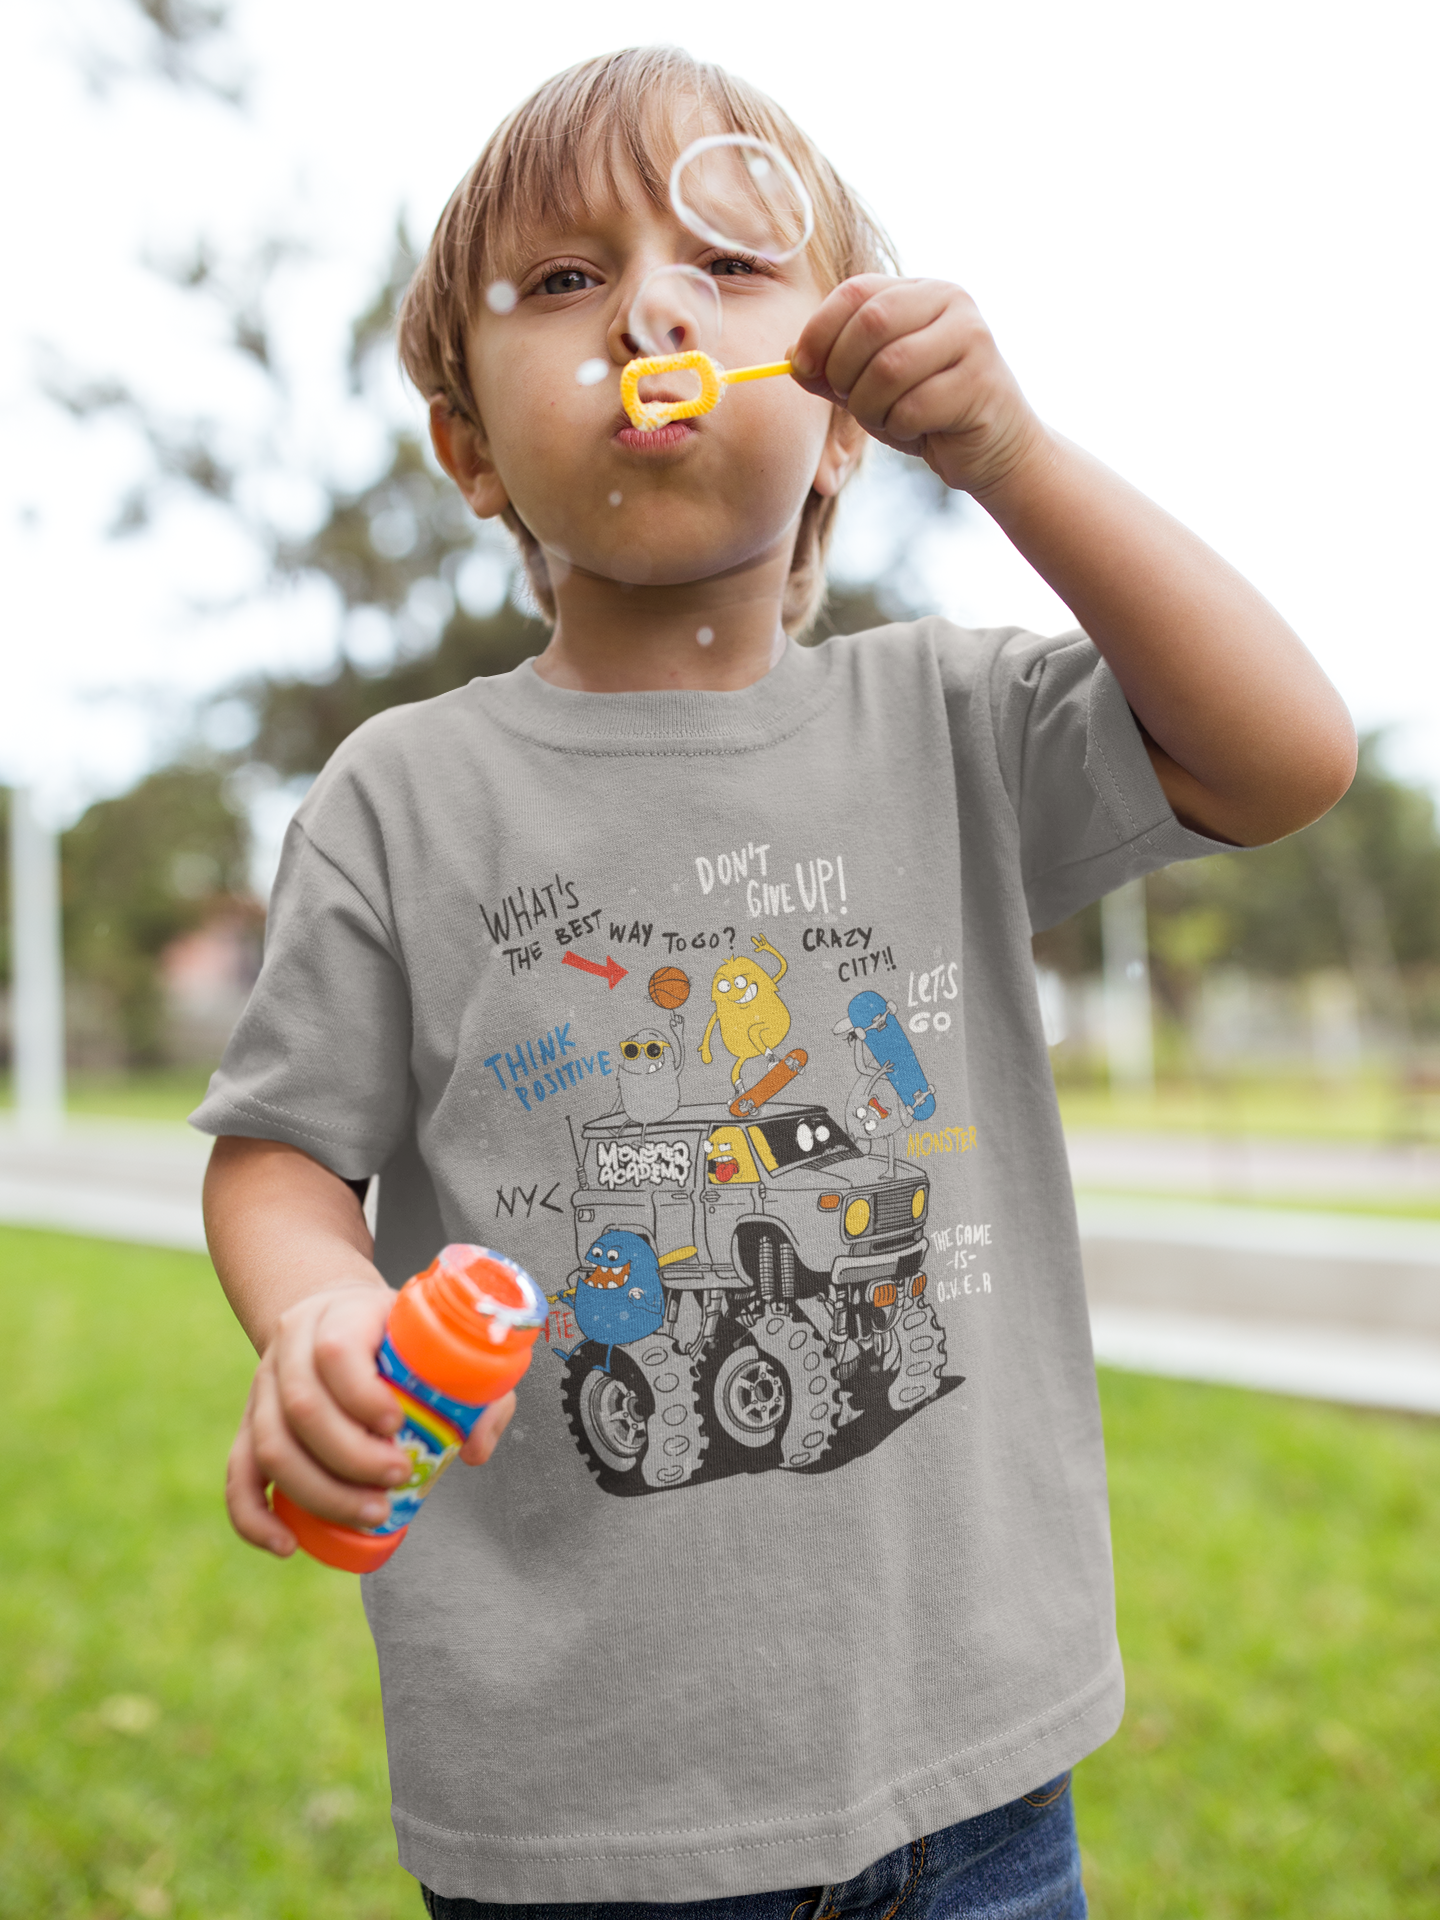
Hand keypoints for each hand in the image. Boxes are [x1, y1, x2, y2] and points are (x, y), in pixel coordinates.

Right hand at [225, 1283, 515, 1554]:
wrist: (335, 1316)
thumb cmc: (398, 1337)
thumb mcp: (439, 1341)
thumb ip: (477, 1389)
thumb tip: (472, 1450)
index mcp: (339, 1315)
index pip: (336, 1352)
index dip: (363, 1395)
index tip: (399, 1424)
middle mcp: (291, 1348)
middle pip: (302, 1407)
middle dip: (351, 1456)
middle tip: (398, 1478)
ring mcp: (263, 1388)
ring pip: (270, 1445)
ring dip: (320, 1491)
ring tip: (371, 1513)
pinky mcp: (249, 1425)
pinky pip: (237, 1475)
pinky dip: (255, 1516)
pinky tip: (287, 1545)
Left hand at [790, 276, 1045, 498]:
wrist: (992, 449)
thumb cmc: (927, 412)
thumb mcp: (870, 386)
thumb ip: (832, 369)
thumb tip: (791, 358)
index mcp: (919, 290)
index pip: (856, 291)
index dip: (819, 330)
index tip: (802, 367)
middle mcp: (950, 301)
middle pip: (871, 323)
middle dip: (844, 371)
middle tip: (848, 399)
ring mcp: (972, 338)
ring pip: (890, 367)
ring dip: (870, 406)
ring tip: (884, 418)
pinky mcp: (981, 382)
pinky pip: (914, 406)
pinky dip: (899, 427)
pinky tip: (916, 430)